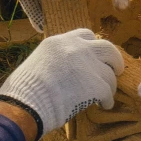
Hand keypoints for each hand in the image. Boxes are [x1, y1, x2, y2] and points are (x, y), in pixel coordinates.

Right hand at [0, 29, 125, 135]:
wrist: (25, 103)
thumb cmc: (25, 89)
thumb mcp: (40, 61)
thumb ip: (58, 59)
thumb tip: (70, 70)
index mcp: (60, 41)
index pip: (86, 34)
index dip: (93, 47)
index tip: (96, 57)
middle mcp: (77, 48)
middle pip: (107, 48)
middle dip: (114, 60)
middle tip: (116, 71)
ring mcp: (88, 65)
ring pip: (110, 73)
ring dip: (109, 85)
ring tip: (104, 96)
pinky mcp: (96, 84)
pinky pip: (109, 92)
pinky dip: (107, 100)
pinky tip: (103, 105)